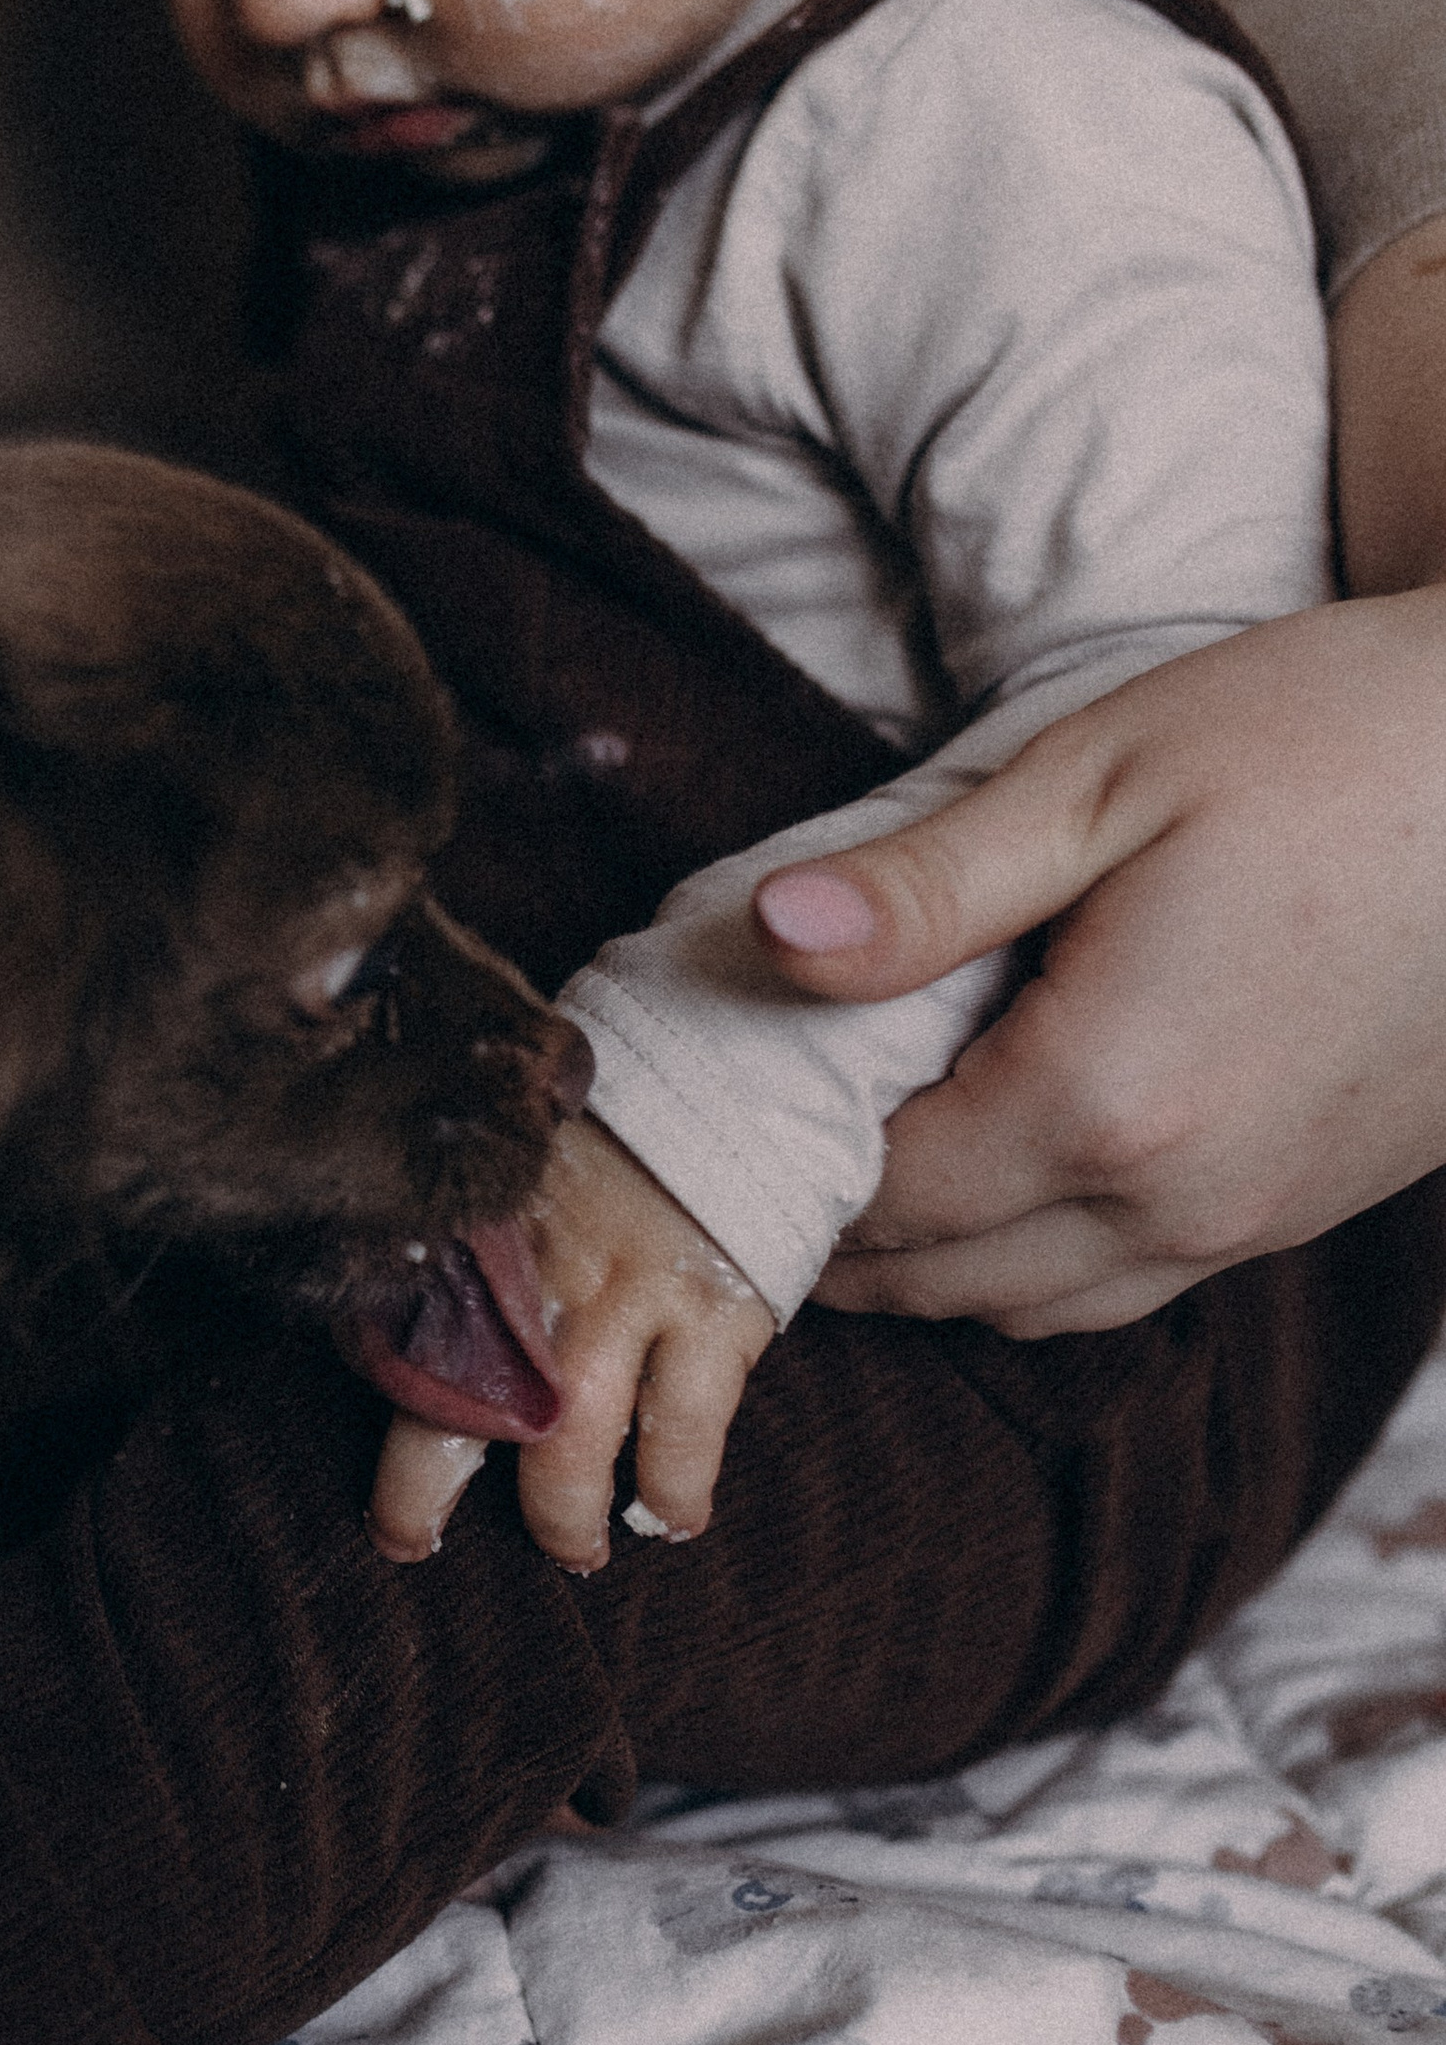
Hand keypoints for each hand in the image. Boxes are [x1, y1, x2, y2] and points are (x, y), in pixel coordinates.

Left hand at [368, 1116, 774, 1565]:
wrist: (737, 1076)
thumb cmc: (616, 1142)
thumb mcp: (516, 1171)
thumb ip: (469, 1244)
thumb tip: (398, 1330)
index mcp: (481, 1231)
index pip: (394, 1340)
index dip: (372, 1421)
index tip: (366, 1490)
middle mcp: (540, 1268)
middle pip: (464, 1407)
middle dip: (427, 1493)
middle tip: (420, 1537)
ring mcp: (627, 1292)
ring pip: (569, 1441)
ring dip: (563, 1516)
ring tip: (576, 1551)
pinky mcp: (713, 1311)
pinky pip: (685, 1430)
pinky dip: (676, 1488)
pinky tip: (676, 1515)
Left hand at [751, 587, 1445, 1333]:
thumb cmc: (1334, 737)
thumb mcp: (1102, 776)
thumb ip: (925, 886)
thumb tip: (766, 937)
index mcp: (1104, 1100)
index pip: (874, 1202)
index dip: (773, 1172)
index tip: (711, 1111)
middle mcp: (1181, 1200)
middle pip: (937, 1283)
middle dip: (833, 1233)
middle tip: (758, 1141)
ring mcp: (1257, 1220)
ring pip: (1032, 1307)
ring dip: (934, 1257)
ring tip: (865, 1149)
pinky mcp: (1309, 1206)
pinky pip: (1131, 1282)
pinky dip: (1039, 1252)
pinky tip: (1005, 1151)